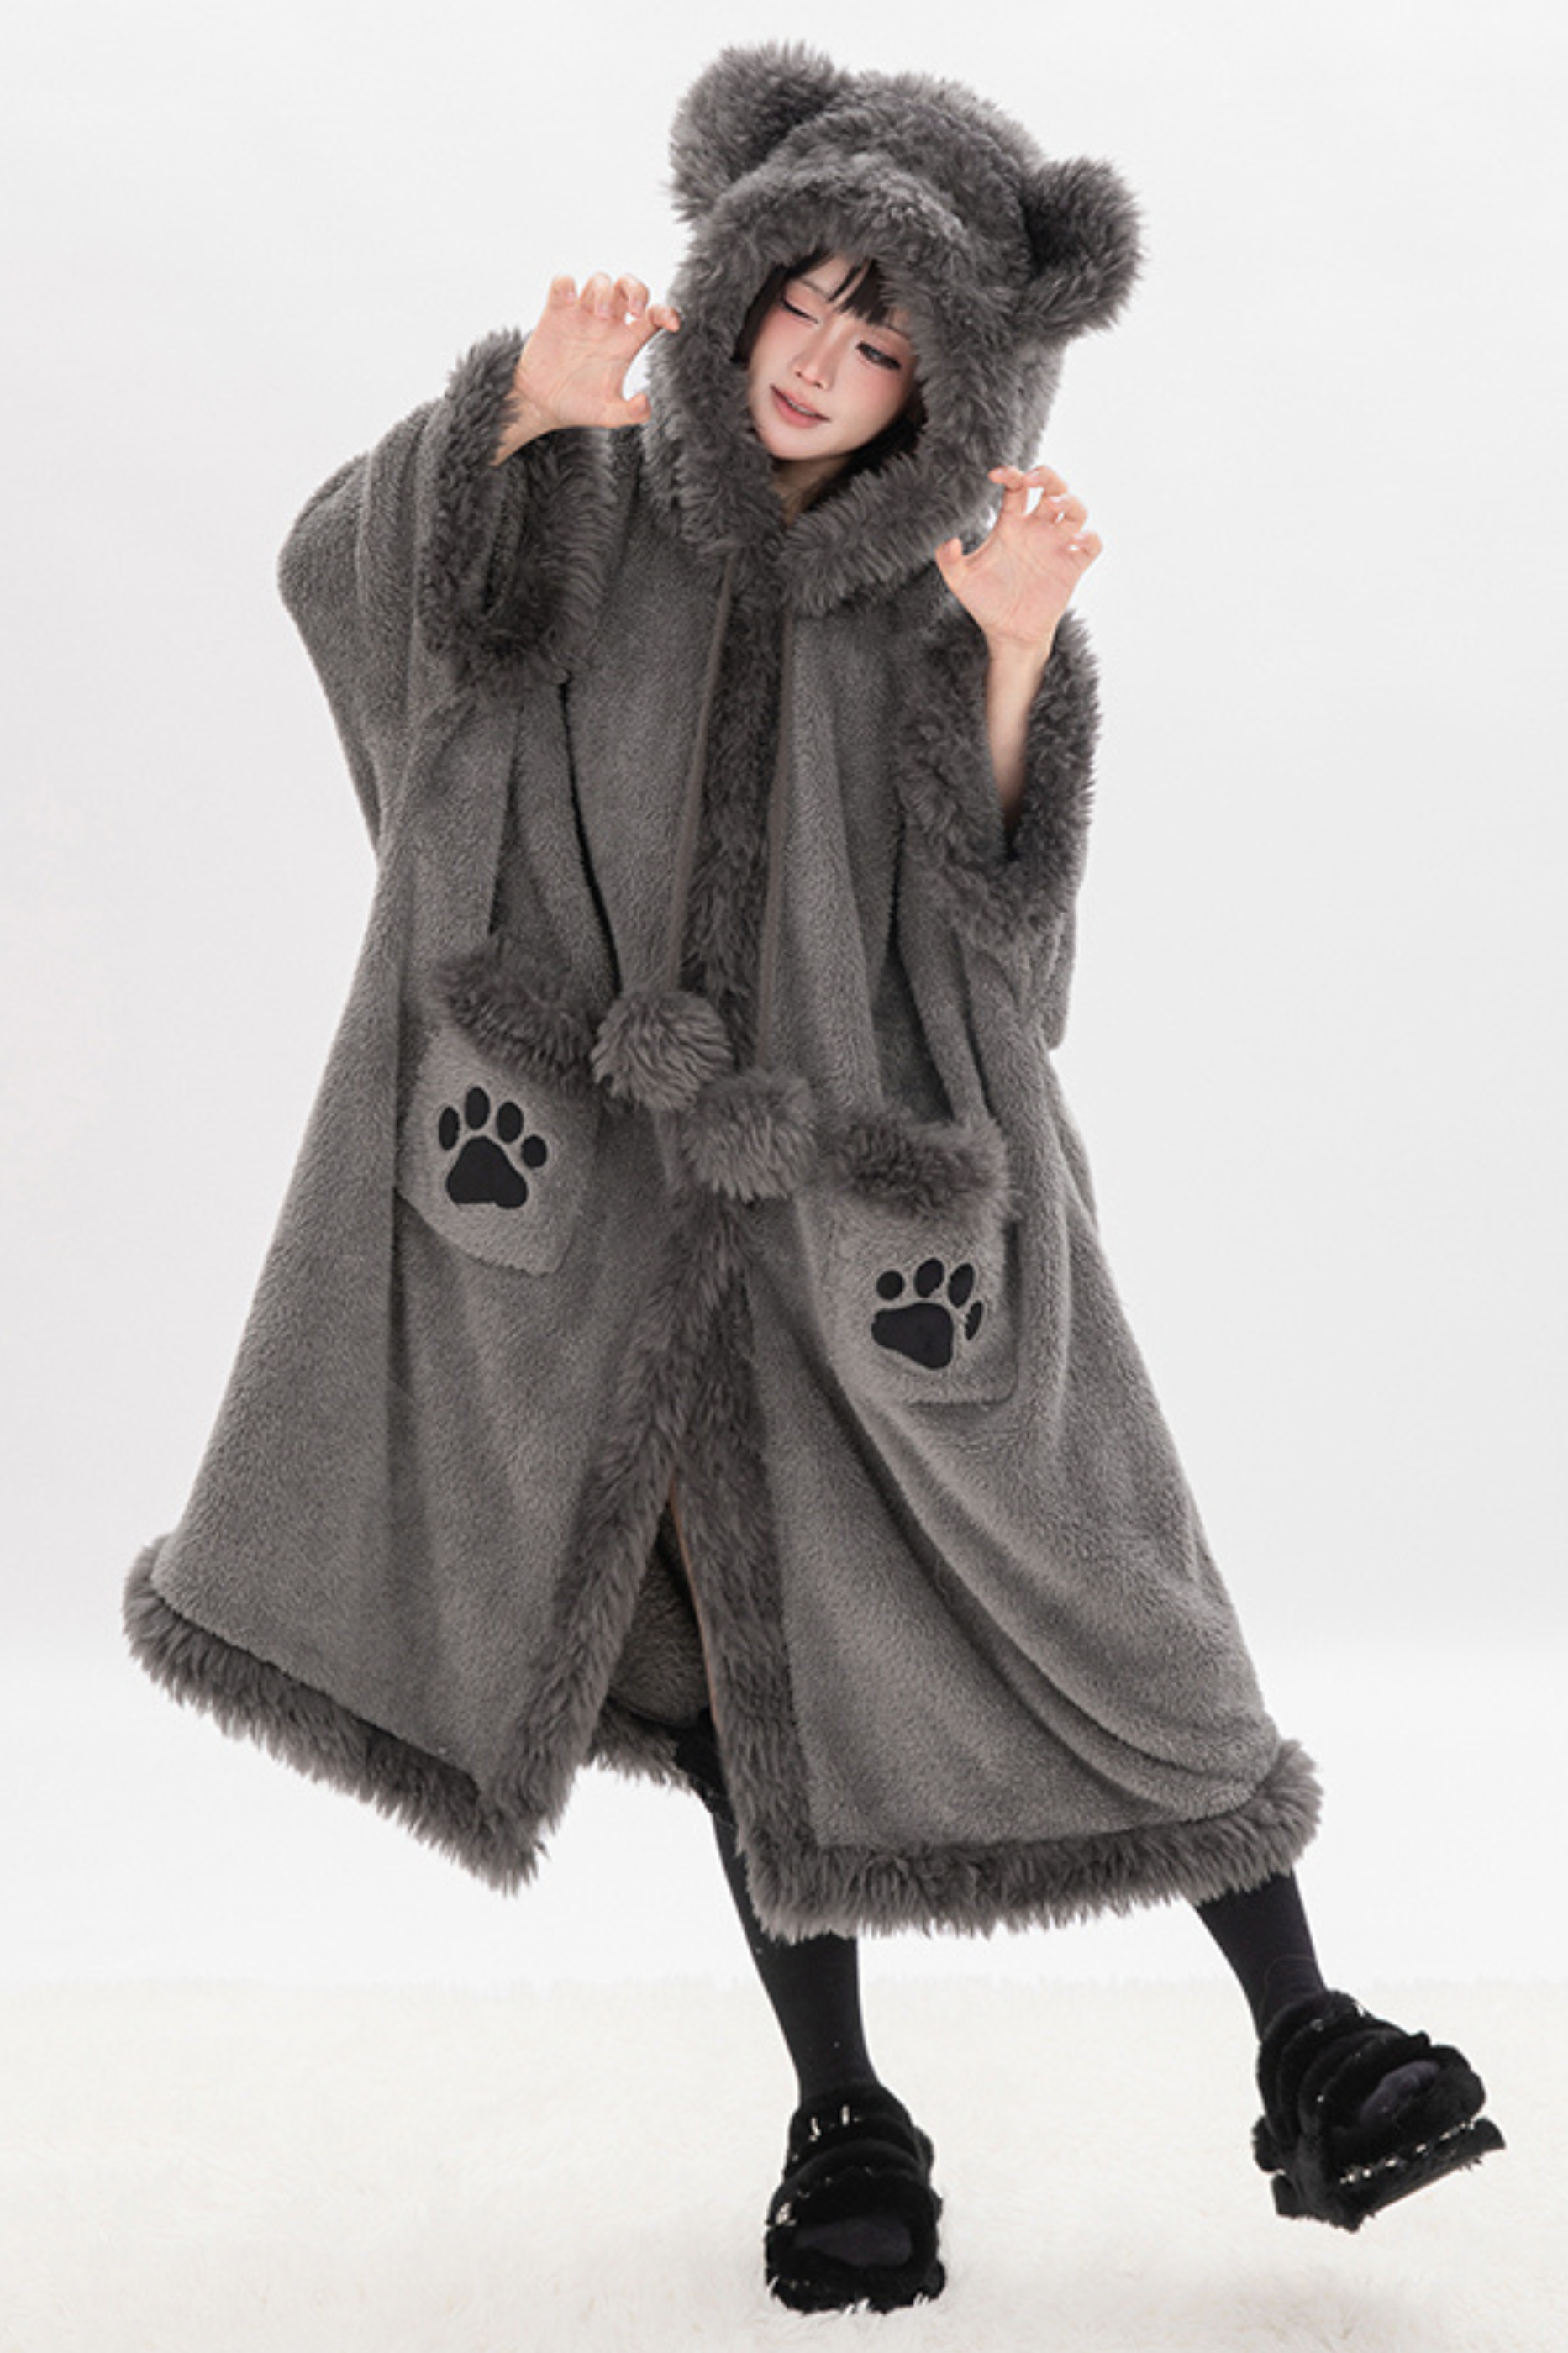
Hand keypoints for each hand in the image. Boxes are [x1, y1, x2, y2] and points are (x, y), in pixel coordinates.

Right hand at [495, 272, 680, 460]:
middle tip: (633, 310)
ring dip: (603, 291)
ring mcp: (582, 315)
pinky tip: (568, 301)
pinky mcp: (556, 312)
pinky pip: (562, 282)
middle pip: (629, 287)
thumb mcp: (609, 415)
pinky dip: (566, 285)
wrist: (541, 406)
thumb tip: (644, 403)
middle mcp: (607, 324)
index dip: (667, 313)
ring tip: (598, 315)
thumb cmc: (578, 407)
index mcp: (625, 342)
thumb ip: (632, 413)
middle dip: (636, 289)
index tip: (672, 324)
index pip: (653, 316)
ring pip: (600, 280)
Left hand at [934, 464, 1101, 657]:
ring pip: (1076, 509)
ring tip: (1053, 504)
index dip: (1011, 474)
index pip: (1017, 487)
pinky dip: (1090, 538)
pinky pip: (1092, 545)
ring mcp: (1057, 546)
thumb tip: (950, 542)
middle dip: (1047, 475)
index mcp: (1012, 524)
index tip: (995, 475)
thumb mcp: (960, 581)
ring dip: (1070, 500)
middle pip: (1053, 487)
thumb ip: (949, 560)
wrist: (1007, 633)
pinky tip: (1074, 541)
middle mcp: (1038, 529)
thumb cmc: (985, 602)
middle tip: (1033, 478)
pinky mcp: (1072, 567)